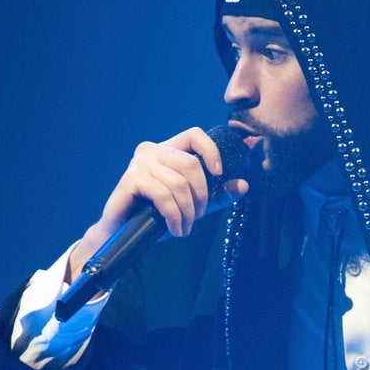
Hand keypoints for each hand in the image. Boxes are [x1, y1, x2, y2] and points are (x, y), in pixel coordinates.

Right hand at [68, 127, 248, 279]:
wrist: (125, 234)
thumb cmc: (157, 216)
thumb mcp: (195, 204)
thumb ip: (219, 195)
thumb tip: (244, 185)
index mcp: (168, 150)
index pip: (195, 135)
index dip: (211, 151)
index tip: (220, 174)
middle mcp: (152, 150)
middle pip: (191, 164)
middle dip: (201, 195)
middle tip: (197, 217)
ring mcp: (139, 163)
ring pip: (179, 183)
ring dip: (187, 211)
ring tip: (185, 227)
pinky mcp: (130, 180)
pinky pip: (163, 195)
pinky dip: (174, 216)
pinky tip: (175, 229)